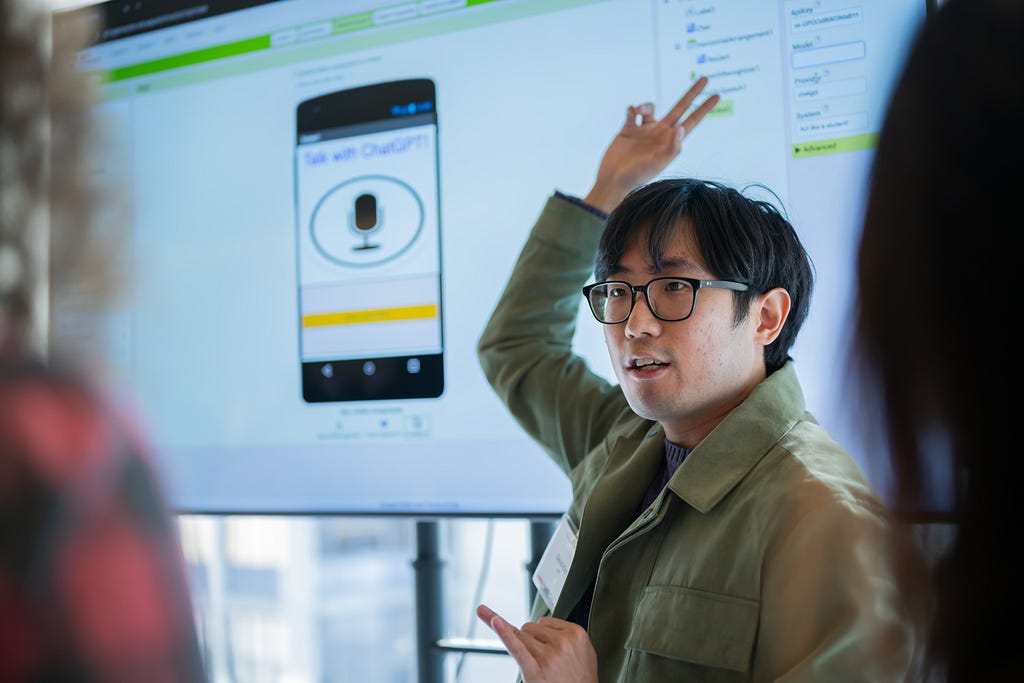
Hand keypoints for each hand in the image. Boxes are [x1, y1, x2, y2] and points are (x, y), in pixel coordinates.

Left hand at [477, 603, 597, 682]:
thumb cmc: (579, 680)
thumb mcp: (583, 651)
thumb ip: (566, 634)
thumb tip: (539, 623)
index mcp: (576, 633)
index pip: (544, 621)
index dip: (543, 637)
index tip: (551, 650)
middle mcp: (563, 642)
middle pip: (530, 627)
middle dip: (532, 642)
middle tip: (547, 663)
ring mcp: (548, 656)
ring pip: (521, 635)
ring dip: (525, 650)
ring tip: (543, 668)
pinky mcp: (534, 670)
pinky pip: (516, 647)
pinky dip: (504, 634)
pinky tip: (495, 621)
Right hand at [584, 76, 719, 213]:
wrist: (613, 180)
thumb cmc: (637, 175)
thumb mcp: (658, 163)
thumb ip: (672, 147)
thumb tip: (681, 128)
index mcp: (670, 140)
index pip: (691, 121)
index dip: (704, 108)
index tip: (717, 96)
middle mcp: (659, 132)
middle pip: (679, 108)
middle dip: (692, 94)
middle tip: (705, 79)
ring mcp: (644, 130)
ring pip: (650, 108)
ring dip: (646, 105)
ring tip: (638, 111)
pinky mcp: (627, 129)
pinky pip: (631, 113)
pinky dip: (631, 109)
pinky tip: (631, 112)